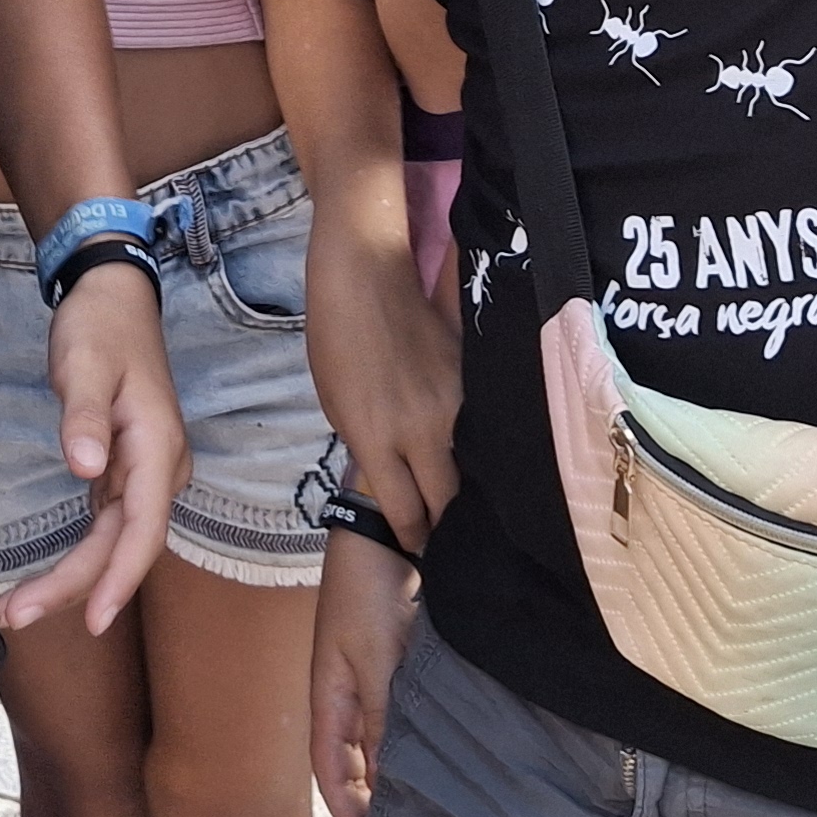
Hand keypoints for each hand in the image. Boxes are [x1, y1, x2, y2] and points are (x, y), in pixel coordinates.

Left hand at [0, 263, 186, 637]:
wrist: (113, 297)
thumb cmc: (100, 328)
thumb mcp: (84, 364)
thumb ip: (84, 416)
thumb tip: (87, 469)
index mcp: (157, 450)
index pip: (143, 529)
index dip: (119, 578)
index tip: (93, 620)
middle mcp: (159, 471)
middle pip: (122, 546)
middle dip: (74, 587)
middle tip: (15, 616)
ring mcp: (144, 475)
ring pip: (112, 542)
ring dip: (73, 579)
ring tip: (19, 609)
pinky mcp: (124, 474)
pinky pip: (105, 528)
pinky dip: (79, 557)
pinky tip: (49, 580)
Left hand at [307, 219, 459, 548]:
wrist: (364, 270)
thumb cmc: (336, 338)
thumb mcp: (337, 406)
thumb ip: (371, 450)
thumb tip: (400, 484)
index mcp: (376, 438)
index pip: (405, 514)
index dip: (413, 537)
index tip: (418, 547)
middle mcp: (421, 428)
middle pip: (446, 500)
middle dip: (444, 522)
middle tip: (445, 532)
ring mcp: (454, 403)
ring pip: (470, 466)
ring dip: (464, 483)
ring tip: (464, 496)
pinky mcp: (473, 379)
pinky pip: (480, 428)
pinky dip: (476, 443)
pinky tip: (478, 452)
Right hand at [311, 528, 419, 816]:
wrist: (384, 529)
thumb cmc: (366, 588)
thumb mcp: (374, 656)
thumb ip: (379, 715)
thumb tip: (386, 775)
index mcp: (328, 698)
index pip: (330, 773)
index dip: (347, 814)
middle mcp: (348, 696)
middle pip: (354, 766)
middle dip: (370, 808)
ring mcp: (374, 680)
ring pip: (382, 744)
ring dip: (397, 777)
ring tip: (424, 815)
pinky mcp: (402, 664)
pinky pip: (405, 717)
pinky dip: (417, 743)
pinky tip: (441, 759)